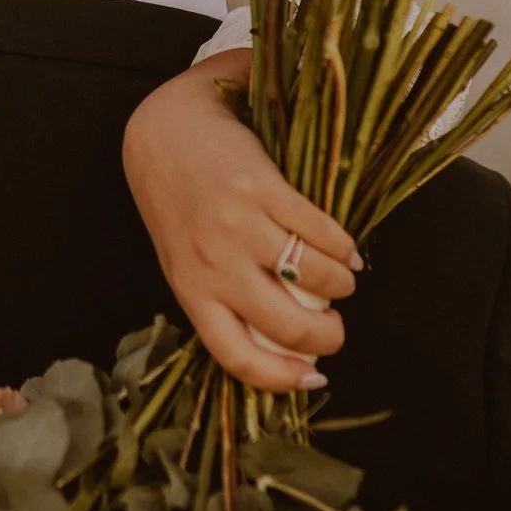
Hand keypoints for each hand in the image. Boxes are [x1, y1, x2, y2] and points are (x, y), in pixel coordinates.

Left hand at [124, 50, 361, 391]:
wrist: (163, 131)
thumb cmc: (177, 202)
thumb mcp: (184, 259)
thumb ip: (219, 295)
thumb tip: (277, 341)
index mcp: (191, 290)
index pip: (236, 355)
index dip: (280, 378)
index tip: (313, 379)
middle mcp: (214, 265)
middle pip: (286, 324)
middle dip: (327, 336)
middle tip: (337, 330)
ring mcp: (238, 227)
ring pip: (313, 277)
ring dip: (341, 286)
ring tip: (344, 281)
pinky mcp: (262, 188)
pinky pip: (320, 231)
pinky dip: (343, 247)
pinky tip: (346, 250)